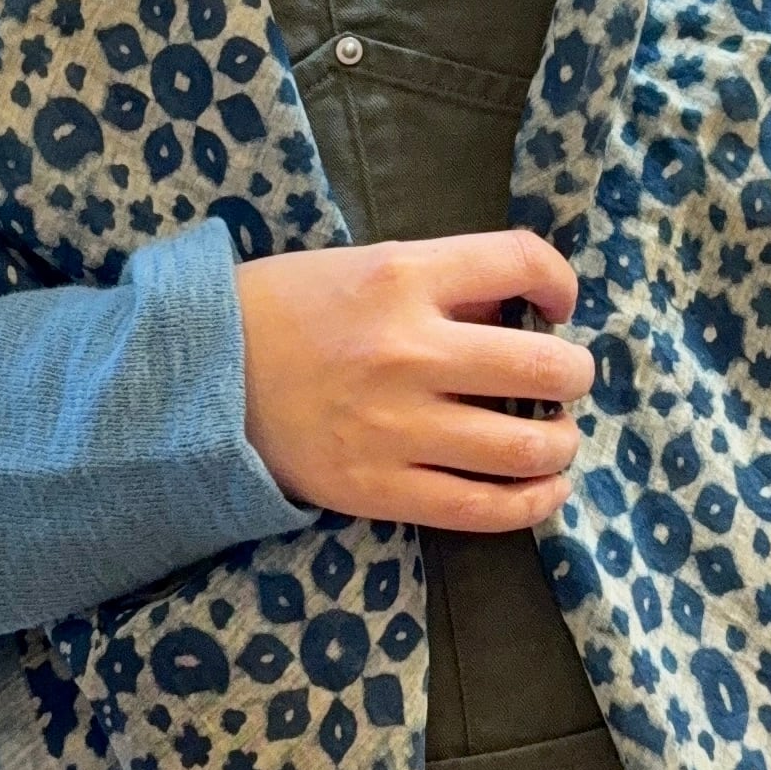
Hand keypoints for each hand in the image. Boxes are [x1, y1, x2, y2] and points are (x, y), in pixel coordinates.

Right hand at [234, 230, 589, 534]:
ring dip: (560, 443)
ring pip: (524, 446)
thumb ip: (440, 283)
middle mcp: (409, 351)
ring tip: (556, 438)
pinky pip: (480, 508)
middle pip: (544, 366)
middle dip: (575, 374)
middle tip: (566, 380)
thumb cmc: (282, 311)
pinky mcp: (378, 488)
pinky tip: (544, 491)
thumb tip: (519, 307)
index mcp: (402, 277)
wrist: (194, 379)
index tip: (558, 303)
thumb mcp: (361, 266)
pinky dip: (530, 503)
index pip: (521, 261)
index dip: (560, 280)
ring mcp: (395, 427)